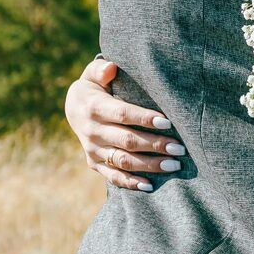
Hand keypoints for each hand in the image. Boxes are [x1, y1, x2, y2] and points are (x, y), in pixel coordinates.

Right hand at [64, 57, 184, 191]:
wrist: (73, 109)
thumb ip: (101, 69)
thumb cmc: (94, 87)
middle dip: (155, 145)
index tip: (168, 122)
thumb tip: (110, 68)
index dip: (145, 119)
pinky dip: (131, 183)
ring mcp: (93, 150)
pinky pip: (113, 177)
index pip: (123, 114)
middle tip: (180, 148)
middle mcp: (92, 132)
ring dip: (149, 165)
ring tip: (174, 165)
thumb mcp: (93, 74)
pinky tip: (151, 185)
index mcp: (94, 108)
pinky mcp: (94, 163)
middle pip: (127, 141)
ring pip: (123, 161)